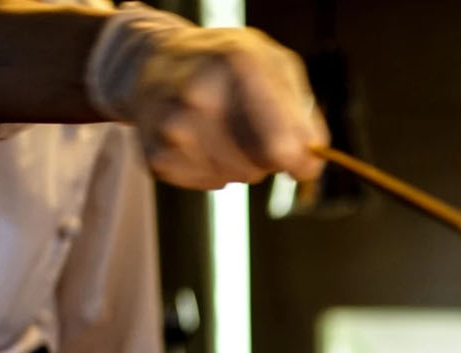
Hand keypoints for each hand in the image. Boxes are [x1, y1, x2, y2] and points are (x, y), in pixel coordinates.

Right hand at [86, 4, 326, 189]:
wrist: (150, 61)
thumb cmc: (226, 64)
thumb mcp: (275, 65)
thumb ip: (303, 114)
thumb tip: (310, 165)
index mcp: (238, 64)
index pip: (283, 147)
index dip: (299, 160)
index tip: (300, 160)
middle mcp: (200, 95)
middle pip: (260, 168)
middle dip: (265, 154)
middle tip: (246, 123)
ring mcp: (174, 128)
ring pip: (236, 177)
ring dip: (239, 162)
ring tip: (221, 128)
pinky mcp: (157, 157)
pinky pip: (209, 182)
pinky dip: (212, 169)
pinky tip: (200, 139)